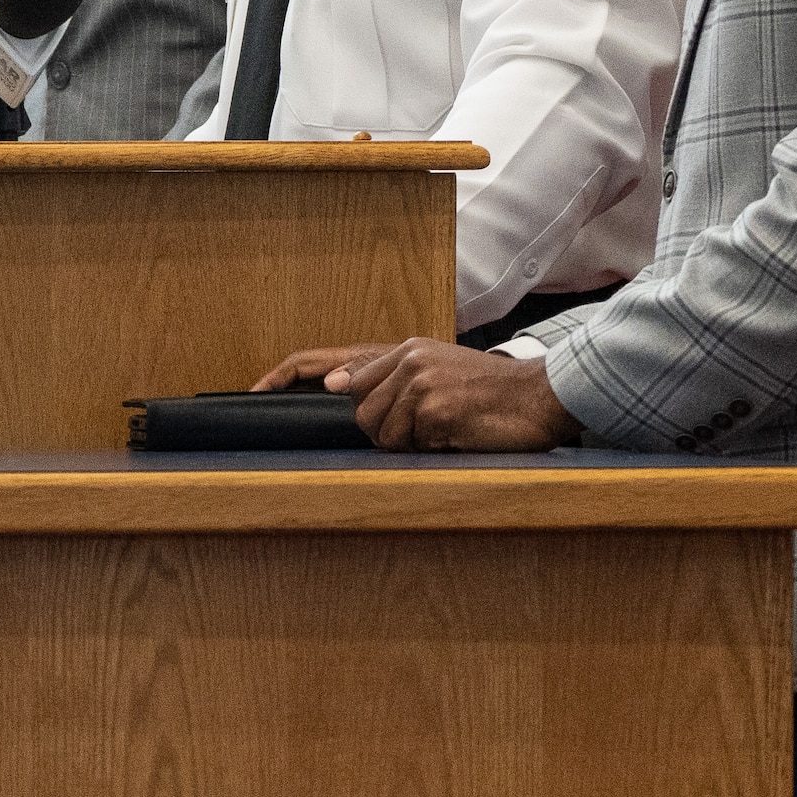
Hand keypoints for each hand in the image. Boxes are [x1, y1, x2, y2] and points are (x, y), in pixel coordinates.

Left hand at [254, 339, 585, 450]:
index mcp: (402, 349)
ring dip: (407, 442)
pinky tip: (454, 431)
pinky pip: (404, 443)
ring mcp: (418, 381)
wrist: (542, 397)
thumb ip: (386, 378)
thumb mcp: (437, 372)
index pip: (325, 362)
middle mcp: (406, 359)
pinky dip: (427, 447)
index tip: (254, 392)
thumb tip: (333, 388)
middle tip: (425, 427)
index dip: (284, 377)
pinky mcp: (431, 407)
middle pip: (355, 412)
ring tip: (445, 427)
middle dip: (382, 431)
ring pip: (377, 432)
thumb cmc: (491, 393)